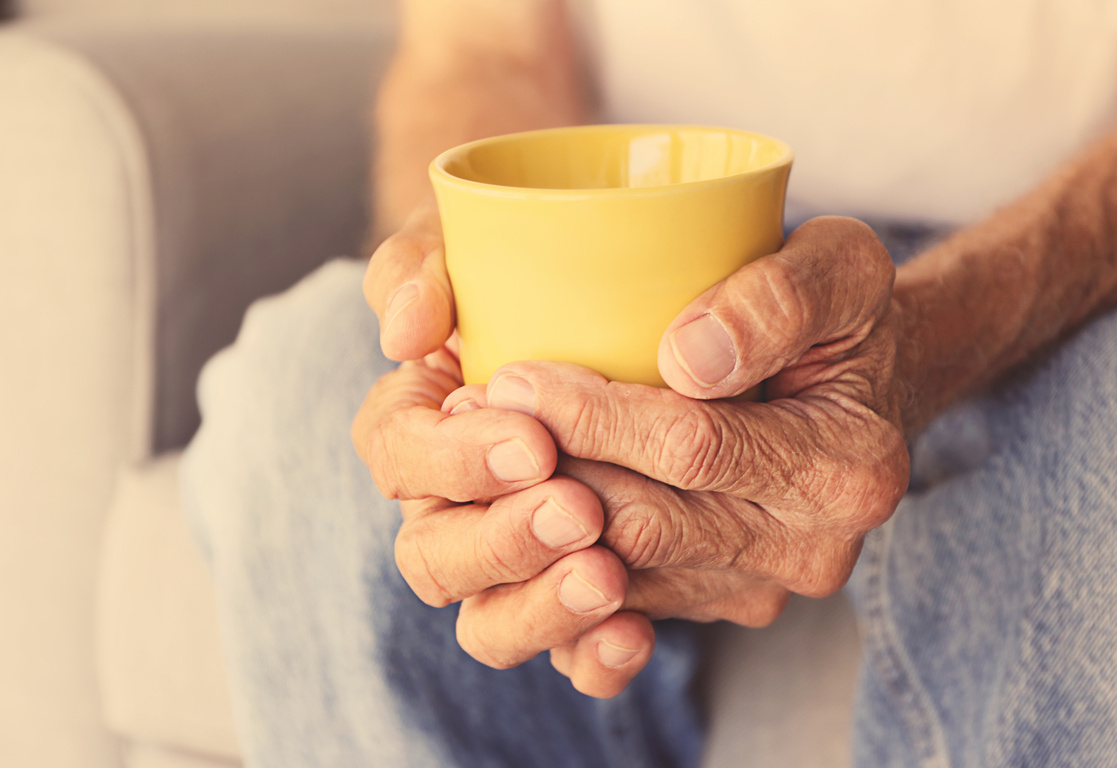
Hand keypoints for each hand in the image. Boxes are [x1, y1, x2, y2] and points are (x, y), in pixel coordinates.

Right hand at [357, 215, 652, 696]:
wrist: (648, 296)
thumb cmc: (544, 259)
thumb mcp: (477, 238)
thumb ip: (422, 264)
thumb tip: (408, 331)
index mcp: (422, 417)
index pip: (395, 452)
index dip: (450, 459)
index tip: (532, 442)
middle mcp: (457, 497)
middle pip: (434, 555)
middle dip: (500, 540)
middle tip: (577, 510)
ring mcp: (515, 554)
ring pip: (490, 622)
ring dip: (540, 608)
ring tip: (607, 577)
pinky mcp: (576, 591)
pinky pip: (569, 654)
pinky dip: (592, 657)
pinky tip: (635, 635)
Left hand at [476, 216, 909, 672]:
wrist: (859, 387)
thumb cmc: (841, 312)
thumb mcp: (839, 265)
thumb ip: (780, 300)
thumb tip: (690, 361)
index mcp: (846, 467)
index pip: (693, 448)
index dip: (592, 417)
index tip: (512, 375)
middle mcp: (809, 550)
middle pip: (642, 526)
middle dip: (543, 472)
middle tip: (465, 414)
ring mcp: (757, 589)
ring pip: (617, 574)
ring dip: (534, 521)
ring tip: (472, 451)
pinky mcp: (712, 604)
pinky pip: (617, 609)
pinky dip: (552, 568)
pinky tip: (506, 515)